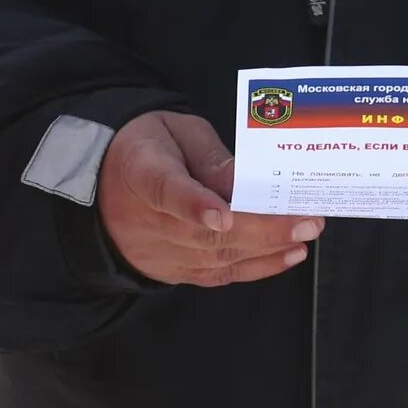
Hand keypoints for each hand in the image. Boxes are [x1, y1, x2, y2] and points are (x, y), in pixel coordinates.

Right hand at [98, 111, 319, 287]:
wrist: (101, 180)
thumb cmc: (148, 147)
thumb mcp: (177, 132)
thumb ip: (210, 157)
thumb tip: (246, 183)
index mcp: (141, 172)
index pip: (165, 190)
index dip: (195, 205)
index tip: (224, 215)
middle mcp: (144, 220)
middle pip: (204, 233)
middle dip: (261, 230)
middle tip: (307, 222)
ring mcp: (154, 252)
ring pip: (213, 259)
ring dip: (265, 251)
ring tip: (303, 237)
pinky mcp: (166, 271)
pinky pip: (213, 275)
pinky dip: (253, 268)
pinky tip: (284, 256)